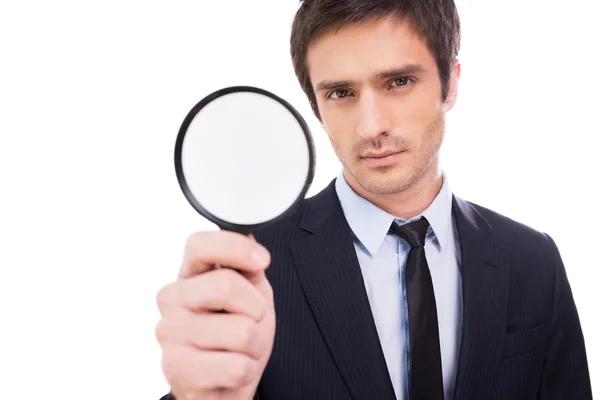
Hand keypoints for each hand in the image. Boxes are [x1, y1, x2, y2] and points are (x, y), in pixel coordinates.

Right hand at [156, 231, 274, 399]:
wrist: (224, 386)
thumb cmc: (235, 338)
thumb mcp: (249, 296)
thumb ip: (248, 268)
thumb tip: (250, 238)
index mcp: (188, 276)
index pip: (199, 245)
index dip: (235, 247)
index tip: (261, 260)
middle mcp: (171, 300)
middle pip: (226, 285)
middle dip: (256, 309)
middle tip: (250, 321)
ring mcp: (169, 334)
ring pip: (241, 331)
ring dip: (254, 346)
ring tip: (238, 350)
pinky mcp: (176, 369)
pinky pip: (237, 366)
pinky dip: (246, 371)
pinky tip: (228, 371)